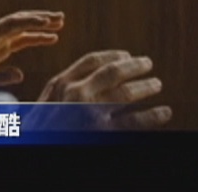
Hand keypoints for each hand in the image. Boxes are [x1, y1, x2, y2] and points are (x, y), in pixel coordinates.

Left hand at [0, 10, 63, 92]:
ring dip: (40, 25)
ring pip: (22, 27)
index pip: (12, 23)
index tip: (48, 22)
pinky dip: (35, 37)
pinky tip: (50, 38)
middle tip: (61, 17)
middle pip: (19, 20)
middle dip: (40, 17)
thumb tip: (21, 75)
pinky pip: (20, 38)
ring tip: (61, 23)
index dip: (31, 21)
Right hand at [36, 50, 171, 129]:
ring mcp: (90, 113)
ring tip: (157, 84)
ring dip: (145, 87)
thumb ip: (62, 90)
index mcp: (62, 83)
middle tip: (147, 62)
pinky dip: (152, 116)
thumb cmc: (39, 127)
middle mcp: (77, 94)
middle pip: (112, 72)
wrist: (33, 143)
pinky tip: (163, 112)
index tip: (126, 54)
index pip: (92, 61)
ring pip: (126, 94)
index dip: (112, 56)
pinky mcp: (101, 132)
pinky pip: (132, 122)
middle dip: (133, 66)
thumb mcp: (45, 102)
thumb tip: (81, 79)